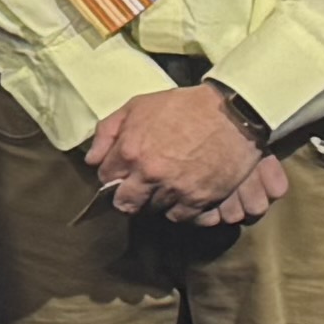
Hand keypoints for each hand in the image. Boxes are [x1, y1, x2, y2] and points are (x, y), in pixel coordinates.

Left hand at [85, 83, 279, 227]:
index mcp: (130, 150)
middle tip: (138, 189)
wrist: (232, 113)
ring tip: (164, 186)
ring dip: (154, 202)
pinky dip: (178, 209)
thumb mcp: (137, 106)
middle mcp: (149, 174)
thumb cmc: (183, 106)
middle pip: (126, 203)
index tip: (121, 173)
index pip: (105, 178)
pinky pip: (179, 217)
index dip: (112, 175)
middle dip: (128, 197)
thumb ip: (108, 131)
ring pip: (152, 210)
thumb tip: (91, 159)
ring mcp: (175, 189)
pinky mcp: (199, 199)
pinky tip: (181, 195)